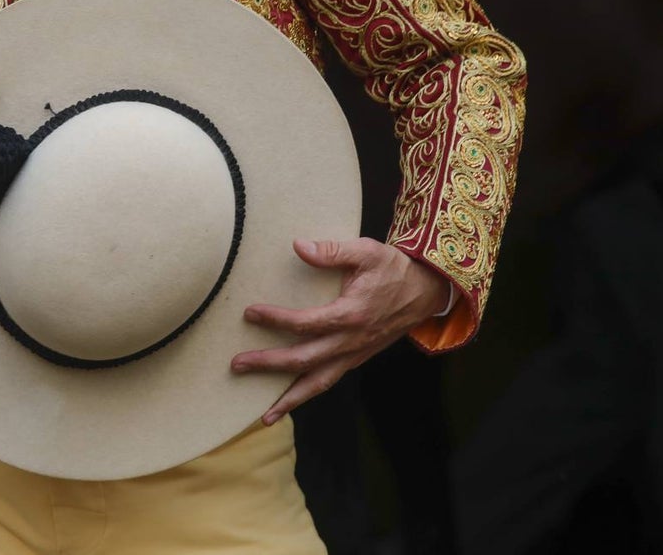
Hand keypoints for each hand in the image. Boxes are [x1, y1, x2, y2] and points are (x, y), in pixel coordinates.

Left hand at [231, 237, 448, 424]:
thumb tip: (298, 246)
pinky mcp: (356, 359)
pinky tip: (288, 403)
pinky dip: (307, 395)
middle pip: (304, 360)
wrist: (425, 291)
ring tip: (263, 416)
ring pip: (318, 383)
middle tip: (237, 364)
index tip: (250, 313)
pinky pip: (329, 381)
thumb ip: (332, 250)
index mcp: (351, 315)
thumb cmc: (393, 269)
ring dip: (289, 400)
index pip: (306, 323)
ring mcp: (354, 354)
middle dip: (269, 365)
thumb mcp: (367, 251)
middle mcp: (351, 342)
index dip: (276, 320)